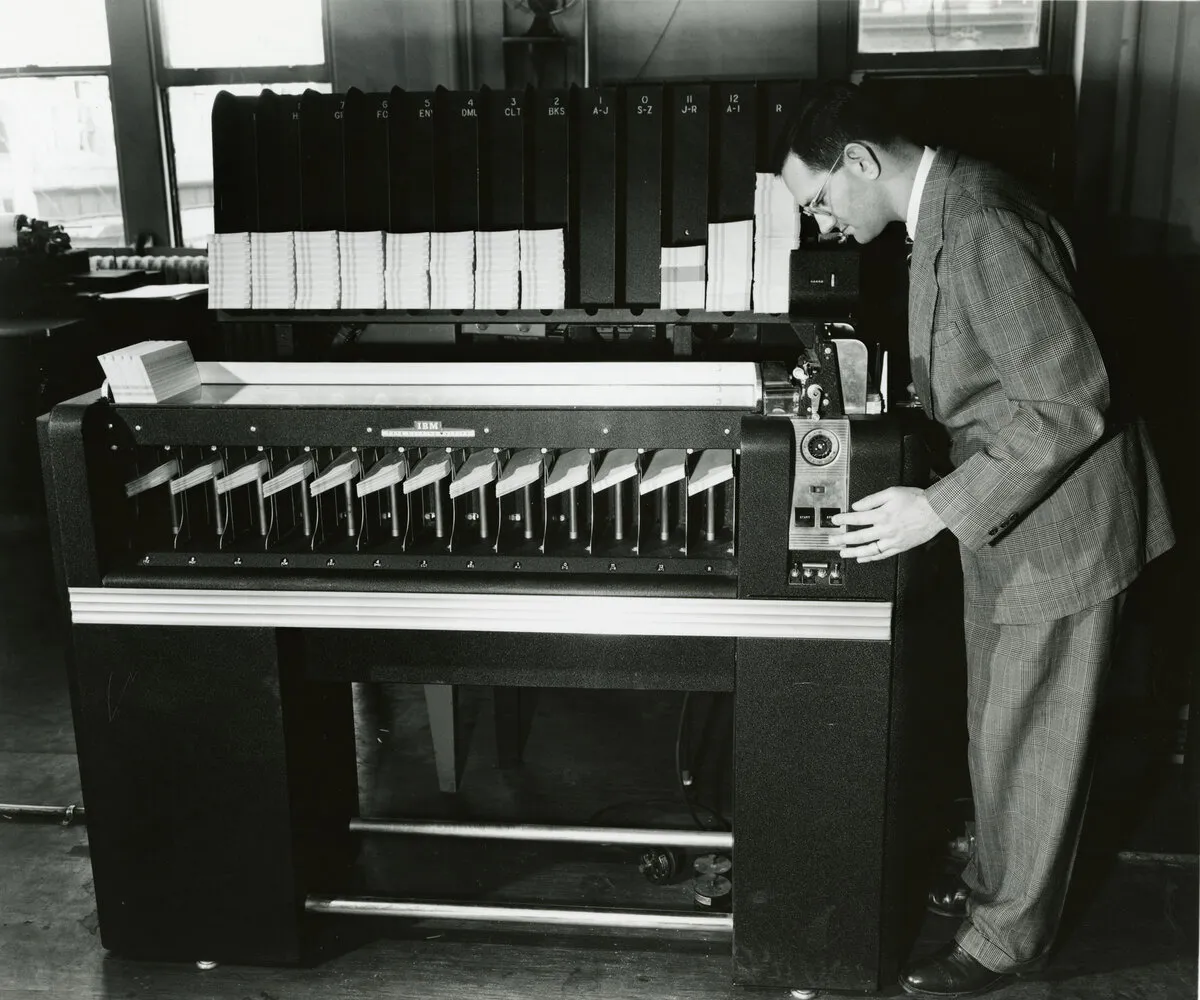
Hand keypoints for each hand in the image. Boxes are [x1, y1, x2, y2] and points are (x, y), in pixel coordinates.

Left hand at [830, 487, 945, 562]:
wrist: (937, 511)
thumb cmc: (917, 500)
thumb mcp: (892, 492)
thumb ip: (872, 499)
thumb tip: (857, 506)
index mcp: (882, 514)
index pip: (856, 518)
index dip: (843, 520)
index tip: (835, 521)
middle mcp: (885, 529)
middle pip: (859, 536)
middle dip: (842, 539)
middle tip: (832, 540)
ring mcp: (892, 540)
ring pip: (869, 549)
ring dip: (853, 552)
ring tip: (843, 552)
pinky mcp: (900, 547)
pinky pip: (882, 555)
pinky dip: (871, 558)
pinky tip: (862, 558)